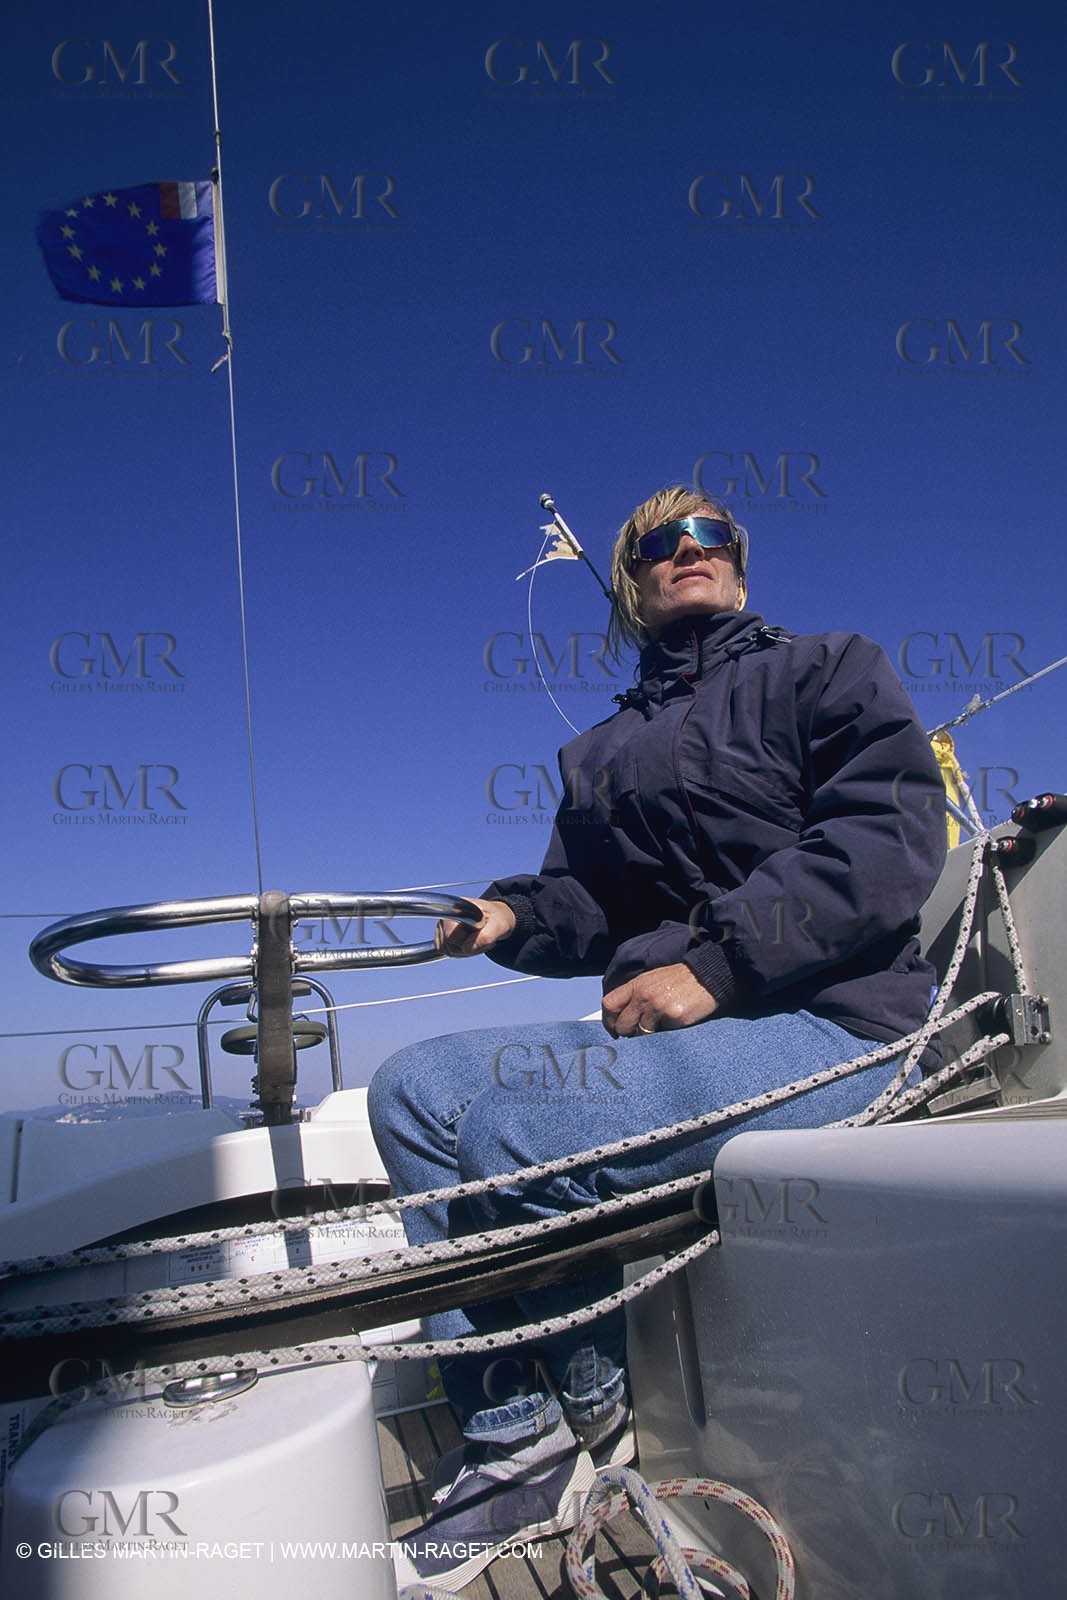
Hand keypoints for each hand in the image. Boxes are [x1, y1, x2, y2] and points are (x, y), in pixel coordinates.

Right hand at [434, 897, 516, 956]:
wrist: (496, 917)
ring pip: (447, 950)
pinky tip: (472, 943)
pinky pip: (448, 951)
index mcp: (458, 909)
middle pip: (447, 945)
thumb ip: (486, 937)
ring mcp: (443, 925)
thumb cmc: (498, 918)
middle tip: (483, 940)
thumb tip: (467, 948)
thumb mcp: (499, 925)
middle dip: (467, 948)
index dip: (465, 941)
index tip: (480, 933)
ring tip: (478, 940)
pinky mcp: (443, 934)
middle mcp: (446, 916)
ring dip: (466, 951)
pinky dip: (461, 951)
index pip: (450, 936)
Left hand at [602, 963, 718, 1037]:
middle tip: (641, 1031)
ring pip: (641, 1034)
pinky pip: (661, 1036)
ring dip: (649, 1035)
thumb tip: (622, 1018)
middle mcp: (644, 995)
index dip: (609, 1022)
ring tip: (661, 1025)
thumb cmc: (680, 981)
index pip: (609, 1004)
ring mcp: (658, 1007)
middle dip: (629, 1033)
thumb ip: (636, 996)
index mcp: (637, 985)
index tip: (614, 1030)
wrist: (707, 976)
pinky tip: (674, 1025)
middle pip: (623, 1025)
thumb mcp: (652, 980)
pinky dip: (665, 1034)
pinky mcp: (673, 1018)